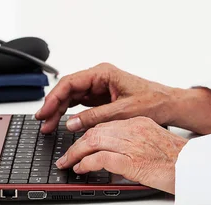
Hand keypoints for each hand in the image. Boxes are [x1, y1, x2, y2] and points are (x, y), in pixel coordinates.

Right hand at [35, 62, 178, 133]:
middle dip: (53, 106)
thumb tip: (72, 123)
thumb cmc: (152, 101)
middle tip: (42, 122)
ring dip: (60, 111)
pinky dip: (71, 113)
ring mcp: (99, 87)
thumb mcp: (123, 111)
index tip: (45, 111)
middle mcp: (99, 77)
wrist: (168, 104)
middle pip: (68, 90)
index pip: (71, 82)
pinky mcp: (102, 98)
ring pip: (72, 97)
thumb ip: (96, 117)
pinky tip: (63, 123)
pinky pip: (80, 104)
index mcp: (103, 73)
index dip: (54, 97)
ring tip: (48, 125)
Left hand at [55, 116, 186, 193]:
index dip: (89, 135)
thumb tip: (117, 156)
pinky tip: (81, 169)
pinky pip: (99, 158)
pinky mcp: (131, 160)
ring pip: (93, 141)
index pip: (106, 125)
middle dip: (77, 144)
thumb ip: (135, 144)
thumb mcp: (154, 143)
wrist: (193, 167)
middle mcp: (133, 130)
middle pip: (96, 131)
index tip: (81, 144)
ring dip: (76, 154)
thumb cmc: (178, 159)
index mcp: (139, 123)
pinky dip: (86, 163)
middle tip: (67, 156)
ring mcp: (131, 144)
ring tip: (68, 163)